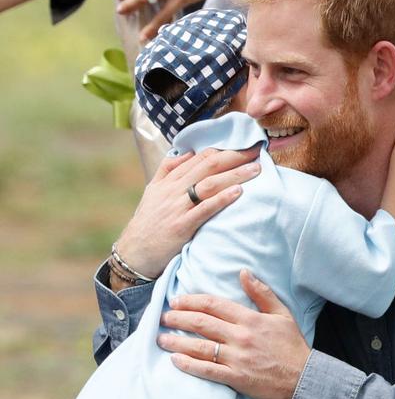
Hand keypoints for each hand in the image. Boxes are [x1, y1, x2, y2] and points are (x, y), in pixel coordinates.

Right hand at [113, 148, 261, 284]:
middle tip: (256, 151)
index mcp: (169, 180)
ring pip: (209, 184)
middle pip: (208, 166)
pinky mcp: (183, 226)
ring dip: (235, 175)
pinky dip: (222, 198)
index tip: (243, 145)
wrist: (135, 252)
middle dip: (234, 156)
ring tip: (256, 170)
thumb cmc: (147, 223)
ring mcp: (178, 207)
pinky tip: (239, 191)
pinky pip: (205, 209)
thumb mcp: (153, 190)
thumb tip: (187, 152)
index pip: (200, 158)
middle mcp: (174, 189)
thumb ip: (168, 169)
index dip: (223, 149)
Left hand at [157, 270, 310, 398]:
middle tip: (163, 317)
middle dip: (178, 318)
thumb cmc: (293, 347)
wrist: (305, 379)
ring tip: (160, 339)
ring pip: (200, 346)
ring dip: (176, 341)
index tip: (176, 301)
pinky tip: (175, 361)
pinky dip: (189, 365)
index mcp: (250, 319)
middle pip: (202, 323)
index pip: (214, 305)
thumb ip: (262, 293)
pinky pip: (208, 370)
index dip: (191, 301)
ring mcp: (237, 358)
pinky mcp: (237, 378)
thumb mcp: (282, 314)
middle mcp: (241, 337)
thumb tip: (243, 272)